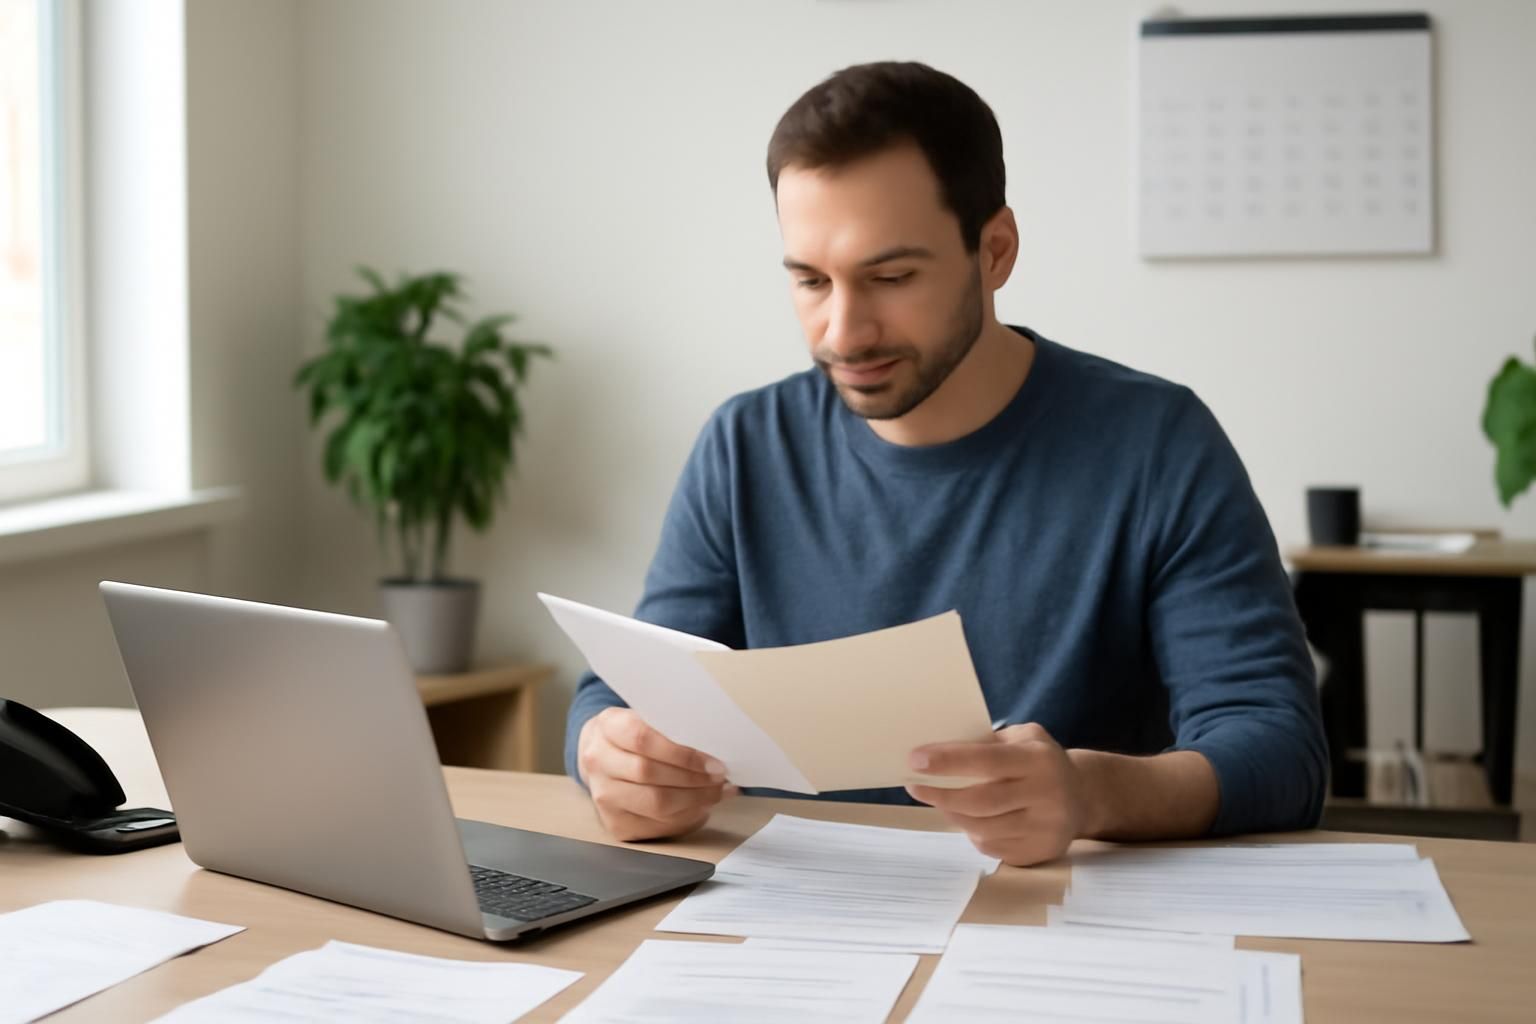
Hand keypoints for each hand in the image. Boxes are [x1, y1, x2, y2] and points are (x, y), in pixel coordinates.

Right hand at [577, 707, 735, 841]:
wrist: (602, 754)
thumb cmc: (635, 734)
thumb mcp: (647, 717)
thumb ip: (673, 727)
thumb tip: (714, 747)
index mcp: (608, 726)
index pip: (643, 739)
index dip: (682, 753)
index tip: (711, 761)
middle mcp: (598, 761)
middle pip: (649, 774)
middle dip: (693, 778)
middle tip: (720, 777)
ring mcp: (603, 795)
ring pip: (655, 803)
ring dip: (695, 800)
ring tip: (717, 792)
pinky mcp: (614, 823)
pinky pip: (656, 826)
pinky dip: (686, 818)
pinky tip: (702, 807)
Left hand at [905, 723, 1090, 866]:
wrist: (1085, 796)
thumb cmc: (1041, 761)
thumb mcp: (1024, 738)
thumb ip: (988, 742)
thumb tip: (938, 751)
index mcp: (1039, 759)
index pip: (987, 760)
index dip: (948, 761)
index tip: (915, 760)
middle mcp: (1046, 795)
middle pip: (980, 801)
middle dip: (941, 794)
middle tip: (915, 786)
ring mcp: (1045, 828)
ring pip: (982, 828)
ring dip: (953, 815)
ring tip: (941, 801)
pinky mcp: (1039, 852)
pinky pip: (992, 847)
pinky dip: (973, 834)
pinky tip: (970, 820)